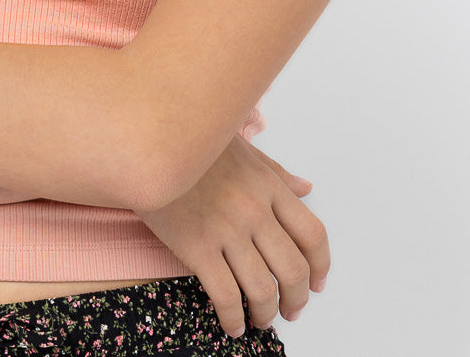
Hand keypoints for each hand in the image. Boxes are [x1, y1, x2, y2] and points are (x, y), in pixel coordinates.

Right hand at [135, 133, 328, 338]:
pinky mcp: (196, 246)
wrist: (148, 145)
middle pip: (293, 270)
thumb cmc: (194, 146)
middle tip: (291, 310)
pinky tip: (231, 324)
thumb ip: (275, 171)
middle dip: (297, 300)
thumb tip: (306, 187)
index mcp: (268, 186)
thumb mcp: (242, 149)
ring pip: (262, 289)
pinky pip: (225, 295)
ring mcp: (226, 229)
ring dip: (266, 314)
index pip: (312, 234)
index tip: (317, 284)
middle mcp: (254, 209)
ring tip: (260, 319)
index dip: (320, 267)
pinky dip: (233, 319)